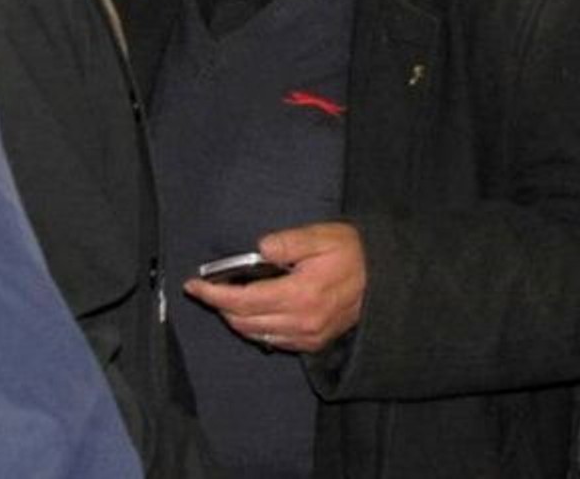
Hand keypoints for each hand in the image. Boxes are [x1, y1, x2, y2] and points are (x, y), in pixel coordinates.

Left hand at [183, 223, 366, 353]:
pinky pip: (272, 340)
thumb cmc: (354, 253)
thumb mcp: (323, 236)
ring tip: (229, 297)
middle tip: (209, 287)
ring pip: (255, 334)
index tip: (193, 285)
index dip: (213, 294)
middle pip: (243, 321)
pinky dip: (256, 327)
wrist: (386, 280)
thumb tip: (258, 248)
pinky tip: (255, 310)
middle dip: (220, 306)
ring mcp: (306, 336)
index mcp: (301, 294)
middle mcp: (300, 321)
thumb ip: (289, 242)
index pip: (243, 300)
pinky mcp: (312, 342)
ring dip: (236, 318)